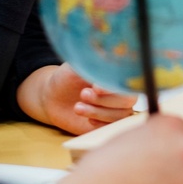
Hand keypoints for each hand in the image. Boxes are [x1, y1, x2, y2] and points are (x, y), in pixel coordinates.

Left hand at [18, 63, 137, 134]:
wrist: (54, 97)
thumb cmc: (67, 77)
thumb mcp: (76, 65)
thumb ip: (92, 61)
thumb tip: (106, 55)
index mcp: (117, 74)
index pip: (127, 81)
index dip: (113, 86)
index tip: (95, 87)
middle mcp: (121, 92)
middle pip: (128, 100)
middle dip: (104, 100)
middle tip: (83, 94)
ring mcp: (117, 109)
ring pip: (120, 116)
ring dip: (99, 113)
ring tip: (77, 107)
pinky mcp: (109, 124)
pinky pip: (114, 128)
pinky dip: (101, 125)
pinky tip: (87, 119)